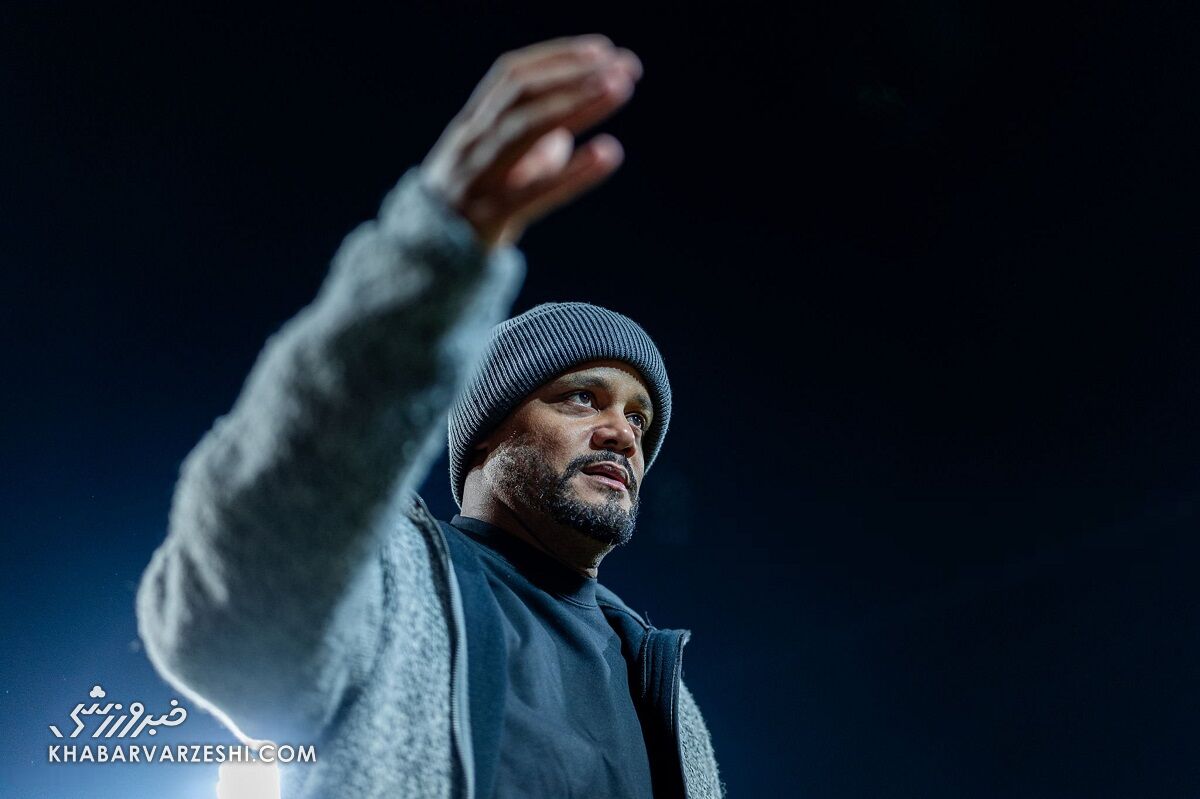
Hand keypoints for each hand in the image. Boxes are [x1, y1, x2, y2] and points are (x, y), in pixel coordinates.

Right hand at [420, 34, 641, 249]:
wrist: (424, 260)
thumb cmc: (467, 205)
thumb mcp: (492, 167)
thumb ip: (527, 147)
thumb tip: (564, 136)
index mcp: (472, 123)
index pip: (512, 74)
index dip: (557, 57)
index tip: (603, 50)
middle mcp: (471, 142)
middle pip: (522, 93)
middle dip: (575, 73)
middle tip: (625, 66)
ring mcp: (477, 177)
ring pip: (525, 129)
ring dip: (576, 103)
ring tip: (619, 89)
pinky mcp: (490, 215)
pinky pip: (536, 190)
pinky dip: (574, 170)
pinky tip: (609, 153)